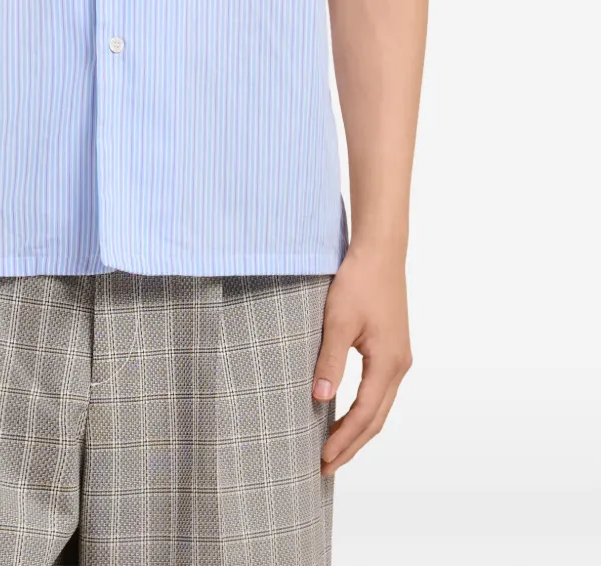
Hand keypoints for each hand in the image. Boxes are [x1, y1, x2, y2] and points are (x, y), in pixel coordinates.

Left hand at [311, 243, 412, 474]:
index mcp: (388, 363)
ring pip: (380, 406)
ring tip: (334, 448)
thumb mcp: (338, 321)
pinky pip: (379, 390)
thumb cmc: (358, 281)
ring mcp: (399, 357)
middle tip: (325, 467)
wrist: (380, 251)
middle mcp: (399, 366)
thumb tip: (319, 398)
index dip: (343, 440)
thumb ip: (330, 361)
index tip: (321, 459)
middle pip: (376, 419)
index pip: (364, 415)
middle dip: (351, 445)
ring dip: (358, 429)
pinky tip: (346, 412)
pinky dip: (363, 409)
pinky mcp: (393, 347)